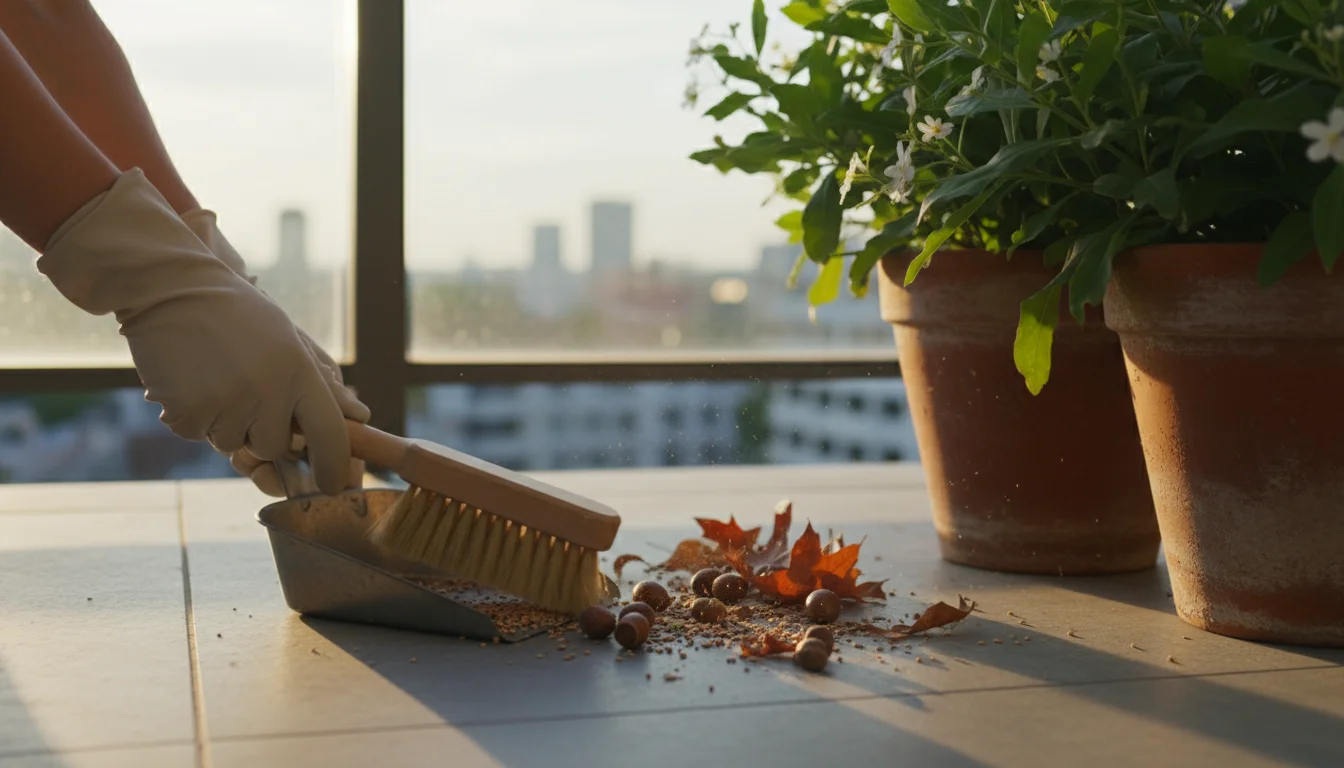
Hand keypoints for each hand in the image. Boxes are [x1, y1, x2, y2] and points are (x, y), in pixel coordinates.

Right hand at [181, 209, 368, 495]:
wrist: (172, 288)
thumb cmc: (237, 314)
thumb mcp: (288, 340)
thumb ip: (322, 384)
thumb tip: (361, 417)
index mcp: (299, 372)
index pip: (329, 433)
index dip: (334, 465)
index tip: (334, 483)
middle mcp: (268, 393)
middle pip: (276, 446)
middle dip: (263, 431)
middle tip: (245, 389)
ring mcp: (227, 405)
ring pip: (234, 443)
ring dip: (226, 422)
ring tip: (216, 376)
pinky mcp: (188, 413)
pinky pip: (199, 434)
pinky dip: (195, 415)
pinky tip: (191, 379)